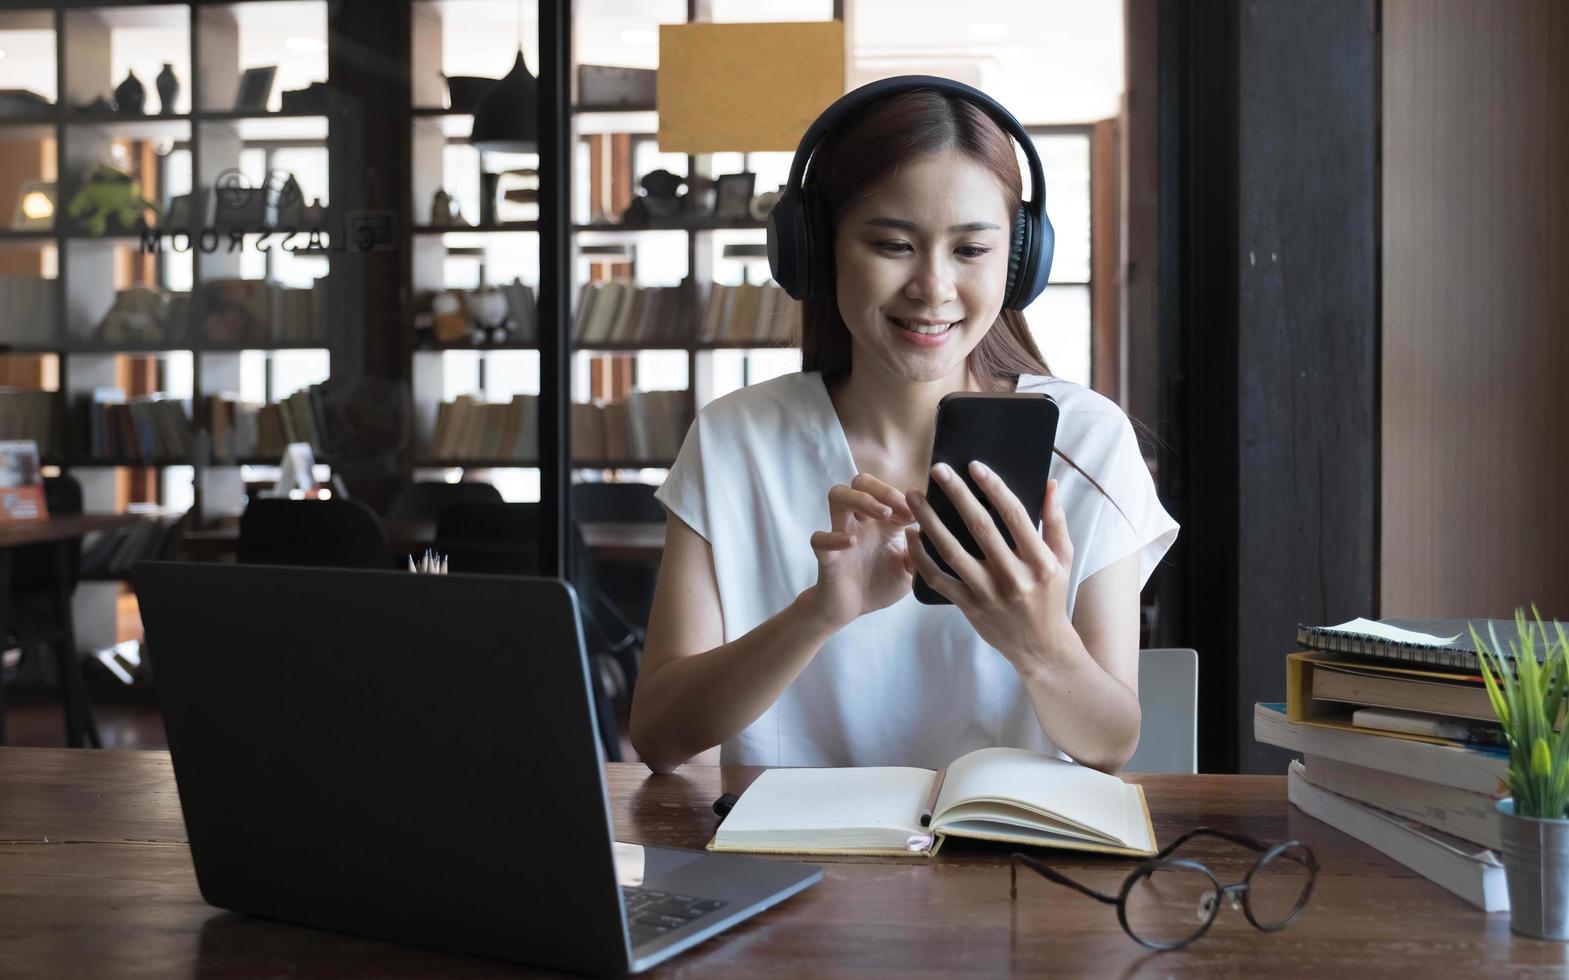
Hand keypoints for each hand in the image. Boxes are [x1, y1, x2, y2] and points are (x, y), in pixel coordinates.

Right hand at [803, 474, 916, 629]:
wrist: (851, 610)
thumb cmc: (880, 585)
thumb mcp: (910, 572)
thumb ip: (922, 556)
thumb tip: (933, 537)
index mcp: (883, 523)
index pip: (889, 493)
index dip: (904, 497)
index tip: (916, 513)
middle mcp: (861, 522)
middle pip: (860, 482)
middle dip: (880, 489)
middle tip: (898, 508)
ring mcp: (841, 534)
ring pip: (837, 496)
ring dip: (860, 499)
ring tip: (882, 514)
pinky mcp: (827, 556)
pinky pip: (819, 538)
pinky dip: (833, 537)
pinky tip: (851, 542)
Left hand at [904, 463, 1074, 672]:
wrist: (1041, 647)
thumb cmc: (1051, 596)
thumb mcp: (1062, 559)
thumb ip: (1055, 521)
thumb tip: (1049, 483)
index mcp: (1039, 561)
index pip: (1014, 515)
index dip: (993, 488)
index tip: (974, 466)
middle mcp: (1013, 577)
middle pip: (979, 527)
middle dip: (956, 494)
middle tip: (937, 469)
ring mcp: (988, 594)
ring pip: (951, 551)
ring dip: (929, 521)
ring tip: (914, 497)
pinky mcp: (969, 607)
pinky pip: (938, 579)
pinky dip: (921, 557)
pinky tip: (912, 535)